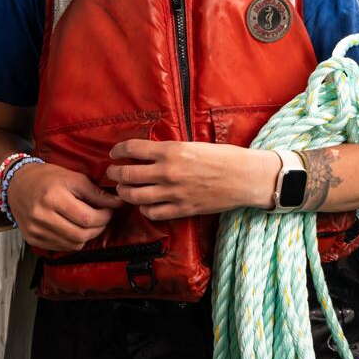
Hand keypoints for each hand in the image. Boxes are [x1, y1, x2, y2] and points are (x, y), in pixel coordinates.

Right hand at [7, 161, 122, 250]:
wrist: (17, 183)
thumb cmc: (47, 177)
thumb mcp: (74, 178)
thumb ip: (96, 193)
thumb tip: (118, 202)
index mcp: (53, 197)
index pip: (87, 218)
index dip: (105, 216)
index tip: (110, 210)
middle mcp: (42, 216)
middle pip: (81, 234)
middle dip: (99, 228)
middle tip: (104, 218)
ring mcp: (35, 230)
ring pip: (73, 244)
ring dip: (88, 235)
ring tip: (91, 223)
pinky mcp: (32, 238)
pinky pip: (62, 247)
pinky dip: (74, 240)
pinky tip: (75, 228)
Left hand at [106, 139, 279, 219]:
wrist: (245, 177)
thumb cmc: (224, 157)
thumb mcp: (194, 145)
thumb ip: (170, 151)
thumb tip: (149, 153)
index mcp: (171, 151)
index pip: (132, 149)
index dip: (118, 150)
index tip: (114, 152)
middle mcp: (167, 172)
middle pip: (127, 174)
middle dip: (115, 173)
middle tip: (113, 172)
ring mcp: (172, 193)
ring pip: (134, 196)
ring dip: (125, 192)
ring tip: (124, 189)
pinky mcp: (181, 209)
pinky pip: (152, 213)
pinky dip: (144, 209)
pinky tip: (145, 204)